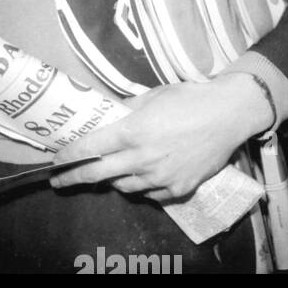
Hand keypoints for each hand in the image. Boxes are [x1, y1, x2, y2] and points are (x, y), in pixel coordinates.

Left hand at [49, 74, 269, 201]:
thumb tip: (110, 116)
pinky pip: (150, 193)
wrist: (231, 113)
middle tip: (60, 180)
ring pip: (123, 187)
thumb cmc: (193, 97)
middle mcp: (141, 158)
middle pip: (96, 175)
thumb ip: (129, 108)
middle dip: (72, 178)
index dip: (68, 156)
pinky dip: (144, 185)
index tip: (56, 161)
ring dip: (115, 178)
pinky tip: (149, 173)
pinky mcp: (177, 189)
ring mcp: (159, 178)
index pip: (88, 149)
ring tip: (118, 169)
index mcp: (133, 131)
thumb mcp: (156, 94)